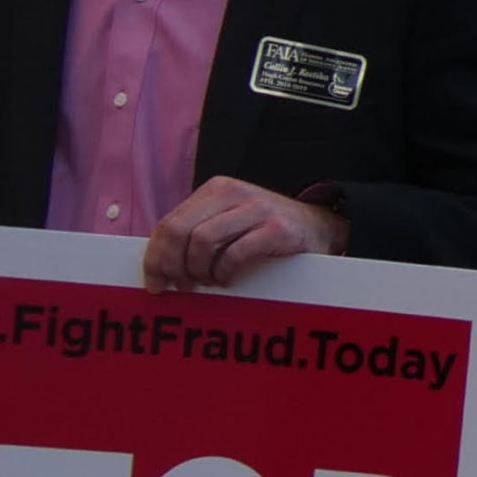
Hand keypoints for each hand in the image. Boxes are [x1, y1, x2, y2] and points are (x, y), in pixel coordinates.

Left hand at [144, 177, 350, 292]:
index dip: (155, 256)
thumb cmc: (267, 233)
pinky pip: (235, 253)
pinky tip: (228, 279)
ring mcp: (257, 208)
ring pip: (202, 241)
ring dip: (199, 270)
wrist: (321, 228)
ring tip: (208, 282)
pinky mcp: (277, 228)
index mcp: (216, 189)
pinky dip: (225, 272)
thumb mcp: (229, 221)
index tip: (155, 283)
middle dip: (171, 265)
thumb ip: (198, 231)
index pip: (169, 222)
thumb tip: (159, 264)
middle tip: (179, 287)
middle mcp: (234, 192)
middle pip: (180, 230)